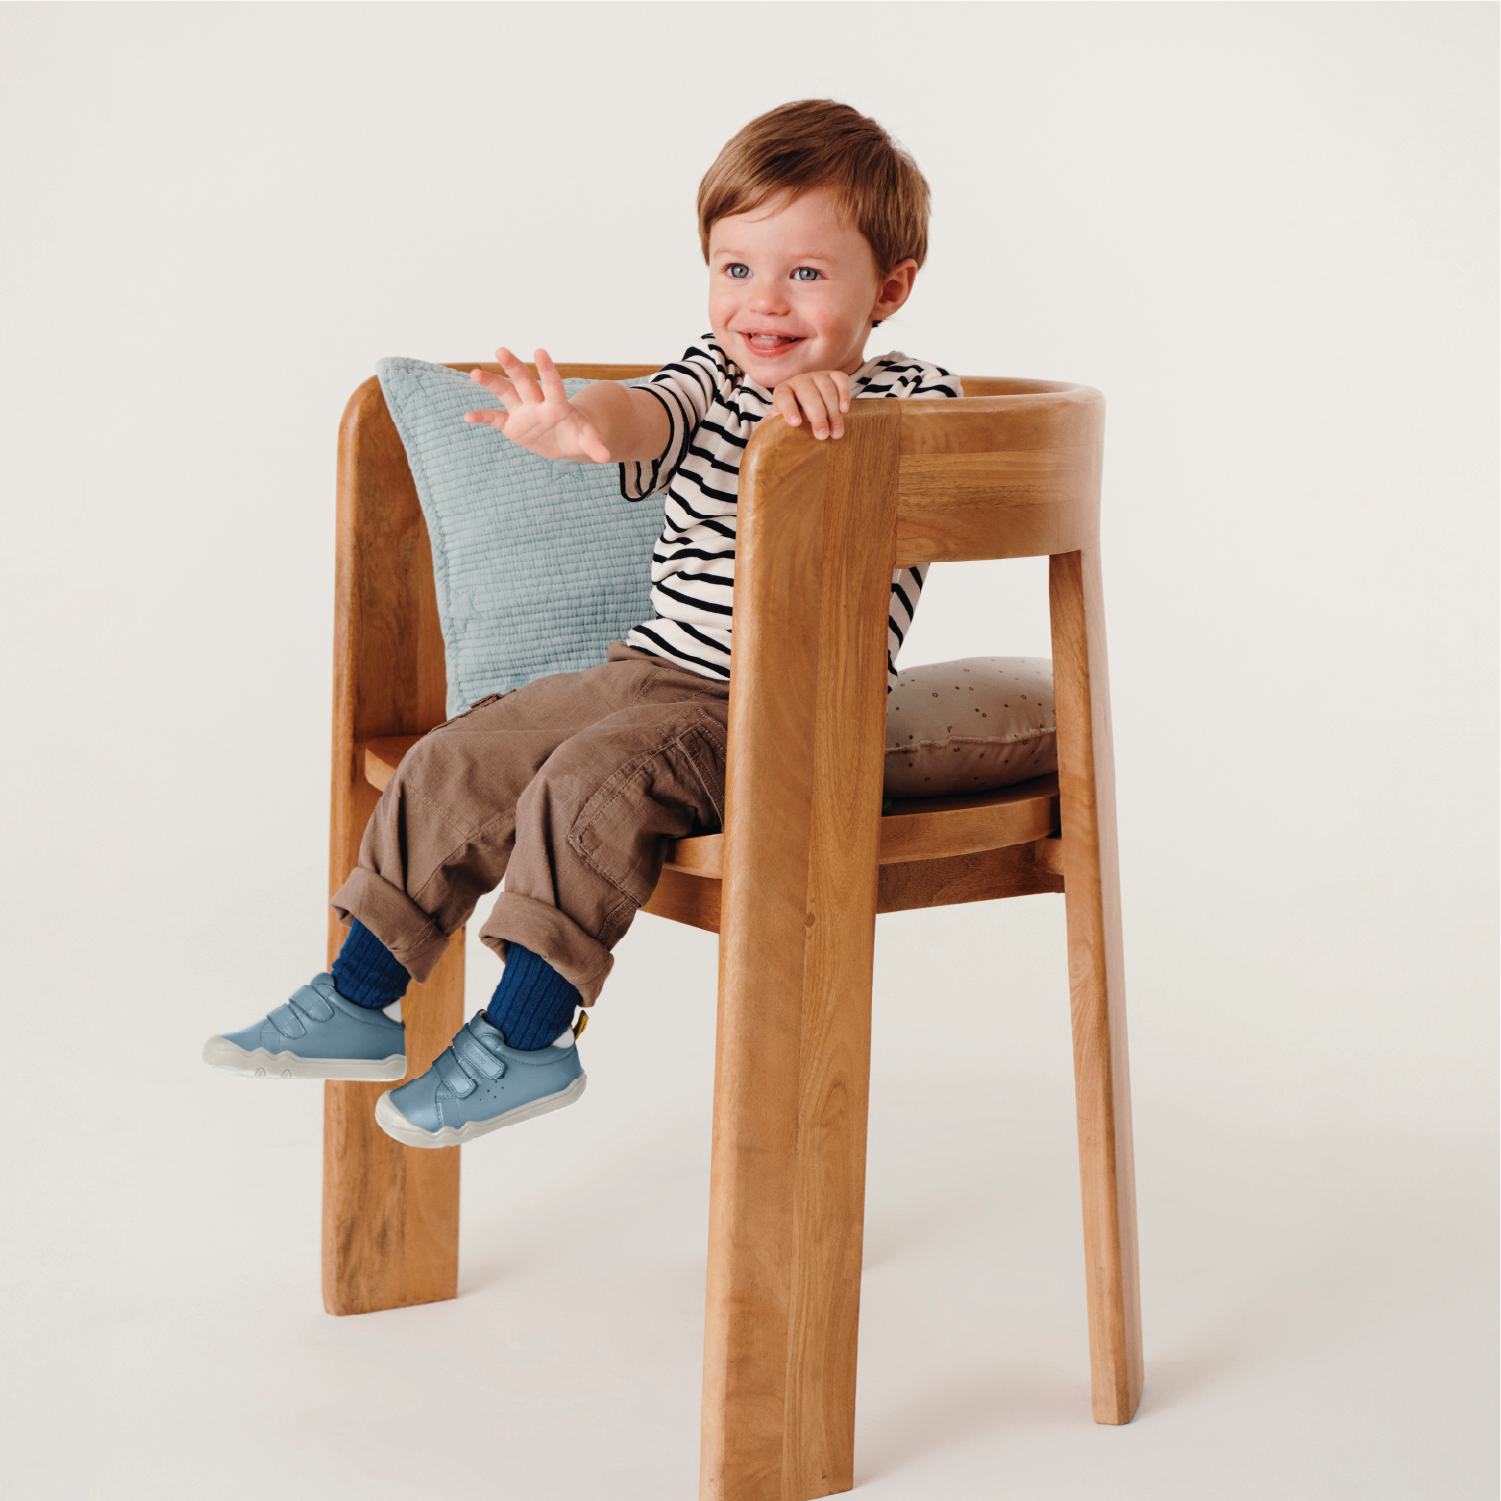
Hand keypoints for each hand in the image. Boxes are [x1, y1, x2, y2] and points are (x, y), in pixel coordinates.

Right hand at [464, 347, 611, 462]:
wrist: (566, 440)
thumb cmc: (579, 434)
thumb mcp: (588, 439)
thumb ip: (595, 444)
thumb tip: (605, 455)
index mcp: (557, 405)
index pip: (552, 385)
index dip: (547, 370)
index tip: (539, 352)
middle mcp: (537, 403)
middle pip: (524, 382)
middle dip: (514, 367)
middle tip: (501, 350)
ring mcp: (523, 412)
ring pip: (505, 393)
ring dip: (491, 383)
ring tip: (474, 373)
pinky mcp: (512, 425)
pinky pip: (495, 419)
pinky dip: (482, 418)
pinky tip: (467, 417)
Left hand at [771, 370, 851, 439]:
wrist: (811, 414)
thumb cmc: (792, 423)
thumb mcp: (777, 428)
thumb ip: (767, 431)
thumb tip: (759, 436)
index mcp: (783, 391)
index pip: (783, 395)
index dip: (788, 408)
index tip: (795, 424)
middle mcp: (800, 381)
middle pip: (808, 392)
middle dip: (816, 414)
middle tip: (822, 436)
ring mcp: (818, 377)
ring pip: (826, 388)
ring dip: (832, 412)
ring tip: (836, 433)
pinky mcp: (835, 377)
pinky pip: (841, 379)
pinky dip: (844, 393)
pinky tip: (844, 410)